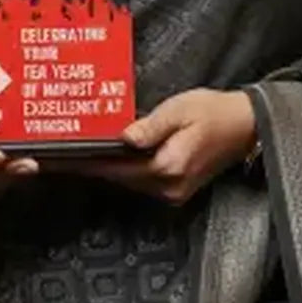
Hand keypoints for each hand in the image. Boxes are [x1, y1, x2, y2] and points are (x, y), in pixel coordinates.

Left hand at [49, 88, 256, 205]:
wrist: (245, 127)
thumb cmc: (213, 111)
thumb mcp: (180, 110)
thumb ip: (151, 127)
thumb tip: (124, 138)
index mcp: (167, 167)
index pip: (115, 168)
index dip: (84, 163)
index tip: (56, 160)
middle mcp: (168, 187)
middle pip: (118, 177)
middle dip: (89, 165)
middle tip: (55, 153)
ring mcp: (173, 193)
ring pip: (127, 181)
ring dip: (105, 168)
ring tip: (75, 153)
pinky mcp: (176, 190)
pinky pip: (140, 180)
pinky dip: (123, 169)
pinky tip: (109, 155)